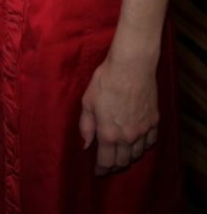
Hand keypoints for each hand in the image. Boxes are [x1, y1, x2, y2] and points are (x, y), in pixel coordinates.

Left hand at [79, 54, 158, 174]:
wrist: (132, 66)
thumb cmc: (106, 80)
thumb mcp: (88, 101)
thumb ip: (86, 126)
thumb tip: (86, 145)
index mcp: (109, 133)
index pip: (106, 161)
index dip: (101, 169)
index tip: (98, 172)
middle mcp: (128, 137)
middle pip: (123, 161)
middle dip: (114, 166)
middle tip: (109, 166)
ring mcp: (143, 130)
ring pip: (137, 154)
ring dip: (129, 158)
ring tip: (122, 156)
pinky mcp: (154, 121)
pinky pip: (151, 142)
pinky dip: (144, 147)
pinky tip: (139, 144)